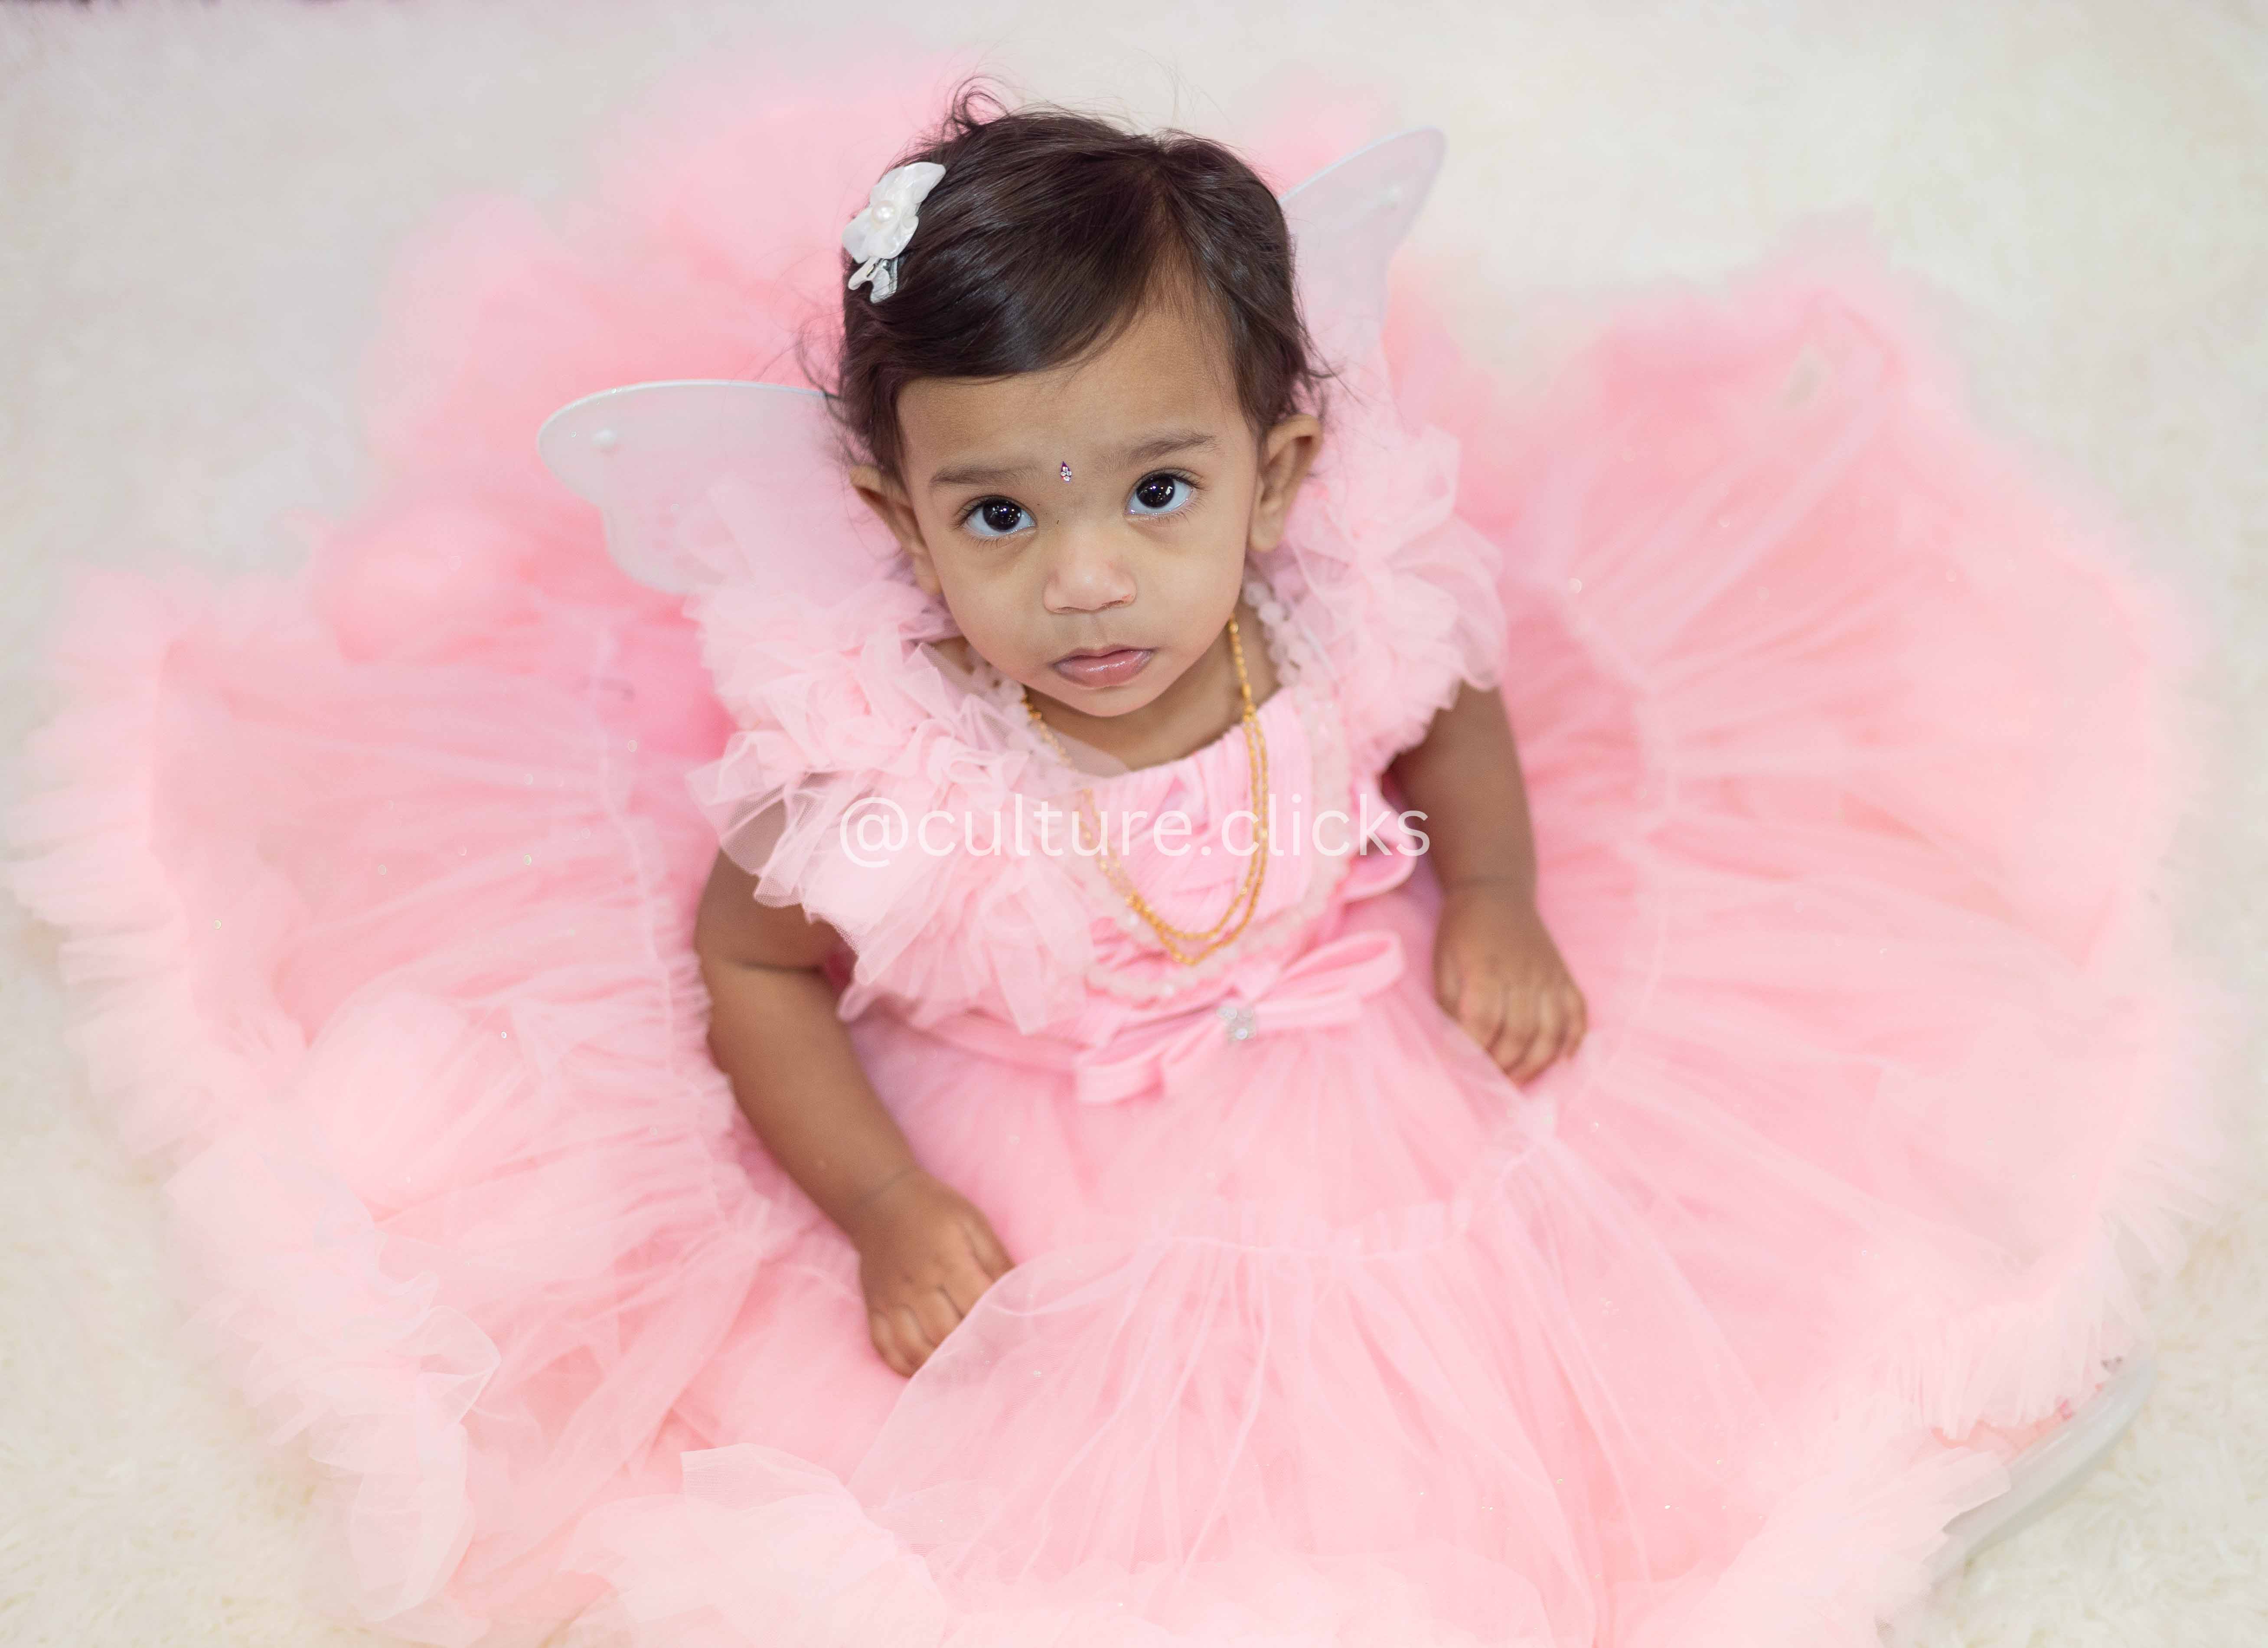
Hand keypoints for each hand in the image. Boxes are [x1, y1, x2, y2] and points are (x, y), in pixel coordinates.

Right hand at [842, 1167, 1013, 1376]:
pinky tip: (926, 1372)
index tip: (1014, 1341)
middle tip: (992, 1363)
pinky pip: (884, 1347)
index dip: (998, 1328)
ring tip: (963, 1374)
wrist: (879, 1198)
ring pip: (914, 1349)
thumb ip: (997, 1260)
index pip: (977, 1307)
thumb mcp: (974, 1223)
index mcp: (947, 1260)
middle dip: (973, 1353)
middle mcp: (916, 1285)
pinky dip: (904, 1367)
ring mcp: (890, 1299)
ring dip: (940, 1368)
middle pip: (947, 1334)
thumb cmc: (935, 1209)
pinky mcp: (873, 1306)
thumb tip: (1020, 1296)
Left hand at [1432, 878, 1587, 1083]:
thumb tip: (1456, 1047)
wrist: (1496, 891)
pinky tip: (1562, 1061)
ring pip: (1552, 1031)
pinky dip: (1574, 1040)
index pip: (1485, 1022)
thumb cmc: (1462, 931)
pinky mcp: (1564, 975)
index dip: (1473, 1051)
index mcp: (1486, 969)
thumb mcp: (1443, 963)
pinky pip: (1578, 1012)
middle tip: (1488, 1081)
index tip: (1461, 1065)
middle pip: (1520, 1033)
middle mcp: (1523, 974)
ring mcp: (1548, 975)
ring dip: (1536, 1064)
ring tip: (1517, 1080)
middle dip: (1503, 1065)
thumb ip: (1451, 1005)